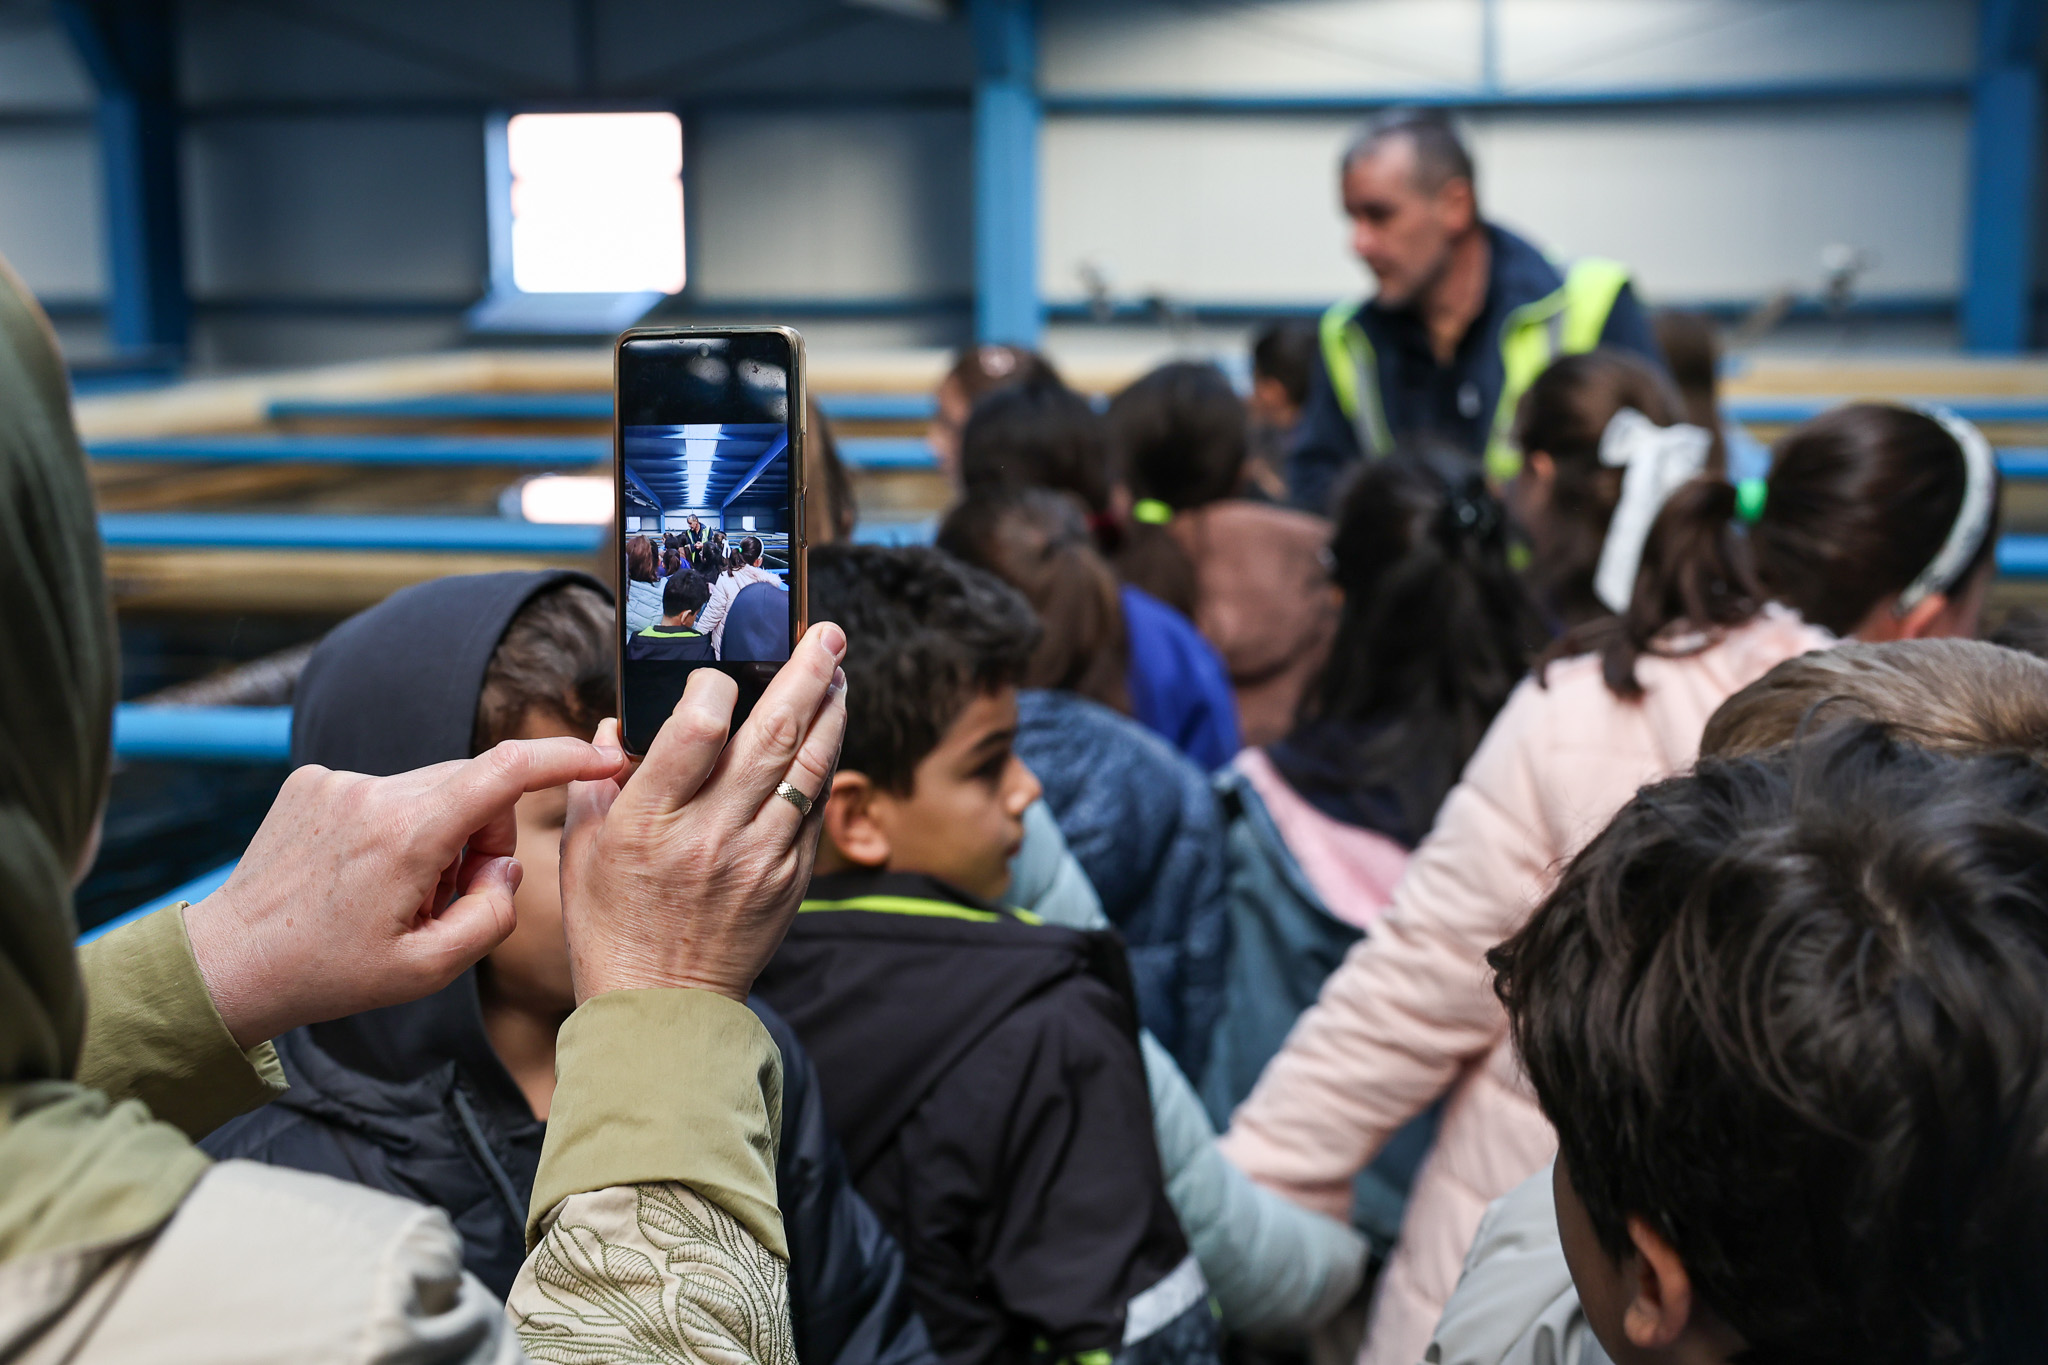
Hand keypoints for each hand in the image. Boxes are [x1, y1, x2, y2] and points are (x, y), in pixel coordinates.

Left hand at [186, 737, 625, 1048]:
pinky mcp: (313, 781)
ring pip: (431, 790)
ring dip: (436, 834)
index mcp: (406, 837)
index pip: (504, 771)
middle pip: (473, 787)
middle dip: (482, 835)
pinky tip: (360, 875)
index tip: (603, 758)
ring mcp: (338, 782)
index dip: (564, 758)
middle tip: (448, 897)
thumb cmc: (330, 973)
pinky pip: (387, 792)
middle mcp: (372, 793)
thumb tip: (503, 867)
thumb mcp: (428, 970)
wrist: (230, 964)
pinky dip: (396, 828)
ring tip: (394, 893)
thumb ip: (492, 914)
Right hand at [560, 621, 847, 1002]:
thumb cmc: (612, 923)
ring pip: (808, 767)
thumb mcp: (583, 848)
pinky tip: (827, 732)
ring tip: (837, 670)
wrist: (662, 1006)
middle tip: (826, 633)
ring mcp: (758, 858)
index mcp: (648, 821)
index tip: (720, 672)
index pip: (696, 730)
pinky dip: (825, 763)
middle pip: (771, 736)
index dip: (715, 687)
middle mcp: (709, 835)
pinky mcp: (789, 880)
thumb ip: (600, 778)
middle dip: (805, 674)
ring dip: (830, 711)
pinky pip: (814, 808)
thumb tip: (619, 722)